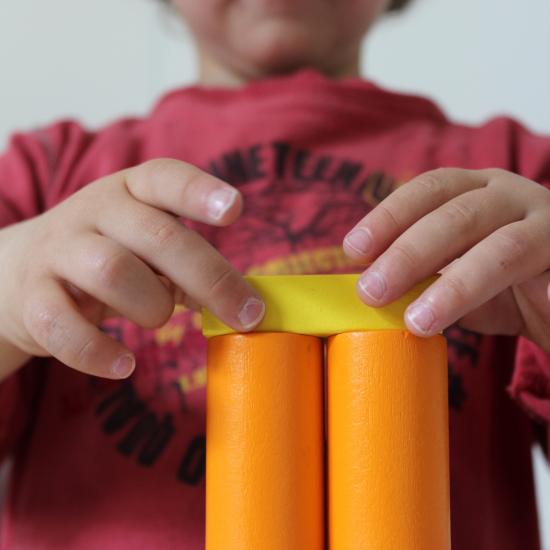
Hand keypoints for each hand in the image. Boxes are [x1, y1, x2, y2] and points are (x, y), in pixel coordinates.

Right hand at [0, 159, 264, 378]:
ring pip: (112, 270)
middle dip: (208, 278)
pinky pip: (63, 325)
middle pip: (157, 236)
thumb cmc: (106, 255)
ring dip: (151, 305)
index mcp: (131, 191)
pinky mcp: (33, 297)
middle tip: (245, 314)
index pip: (166, 178)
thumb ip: (189, 266)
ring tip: (157, 319)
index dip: (200, 192)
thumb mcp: (147, 248)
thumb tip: (243, 303)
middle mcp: (94, 210)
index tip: (235, 209)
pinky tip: (124, 363)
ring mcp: (59, 250)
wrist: (19, 274)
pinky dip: (98, 351)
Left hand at [343, 168, 549, 350]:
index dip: (390, 216)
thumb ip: (421, 273)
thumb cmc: (501, 281)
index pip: (429, 189)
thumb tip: (368, 288)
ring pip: (502, 250)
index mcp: (476, 190)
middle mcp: (512, 197)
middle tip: (371, 292)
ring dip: (455, 287)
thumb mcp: (454, 271)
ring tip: (418, 321)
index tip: (353, 249)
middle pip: (457, 216)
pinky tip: (503, 316)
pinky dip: (535, 297)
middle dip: (408, 254)